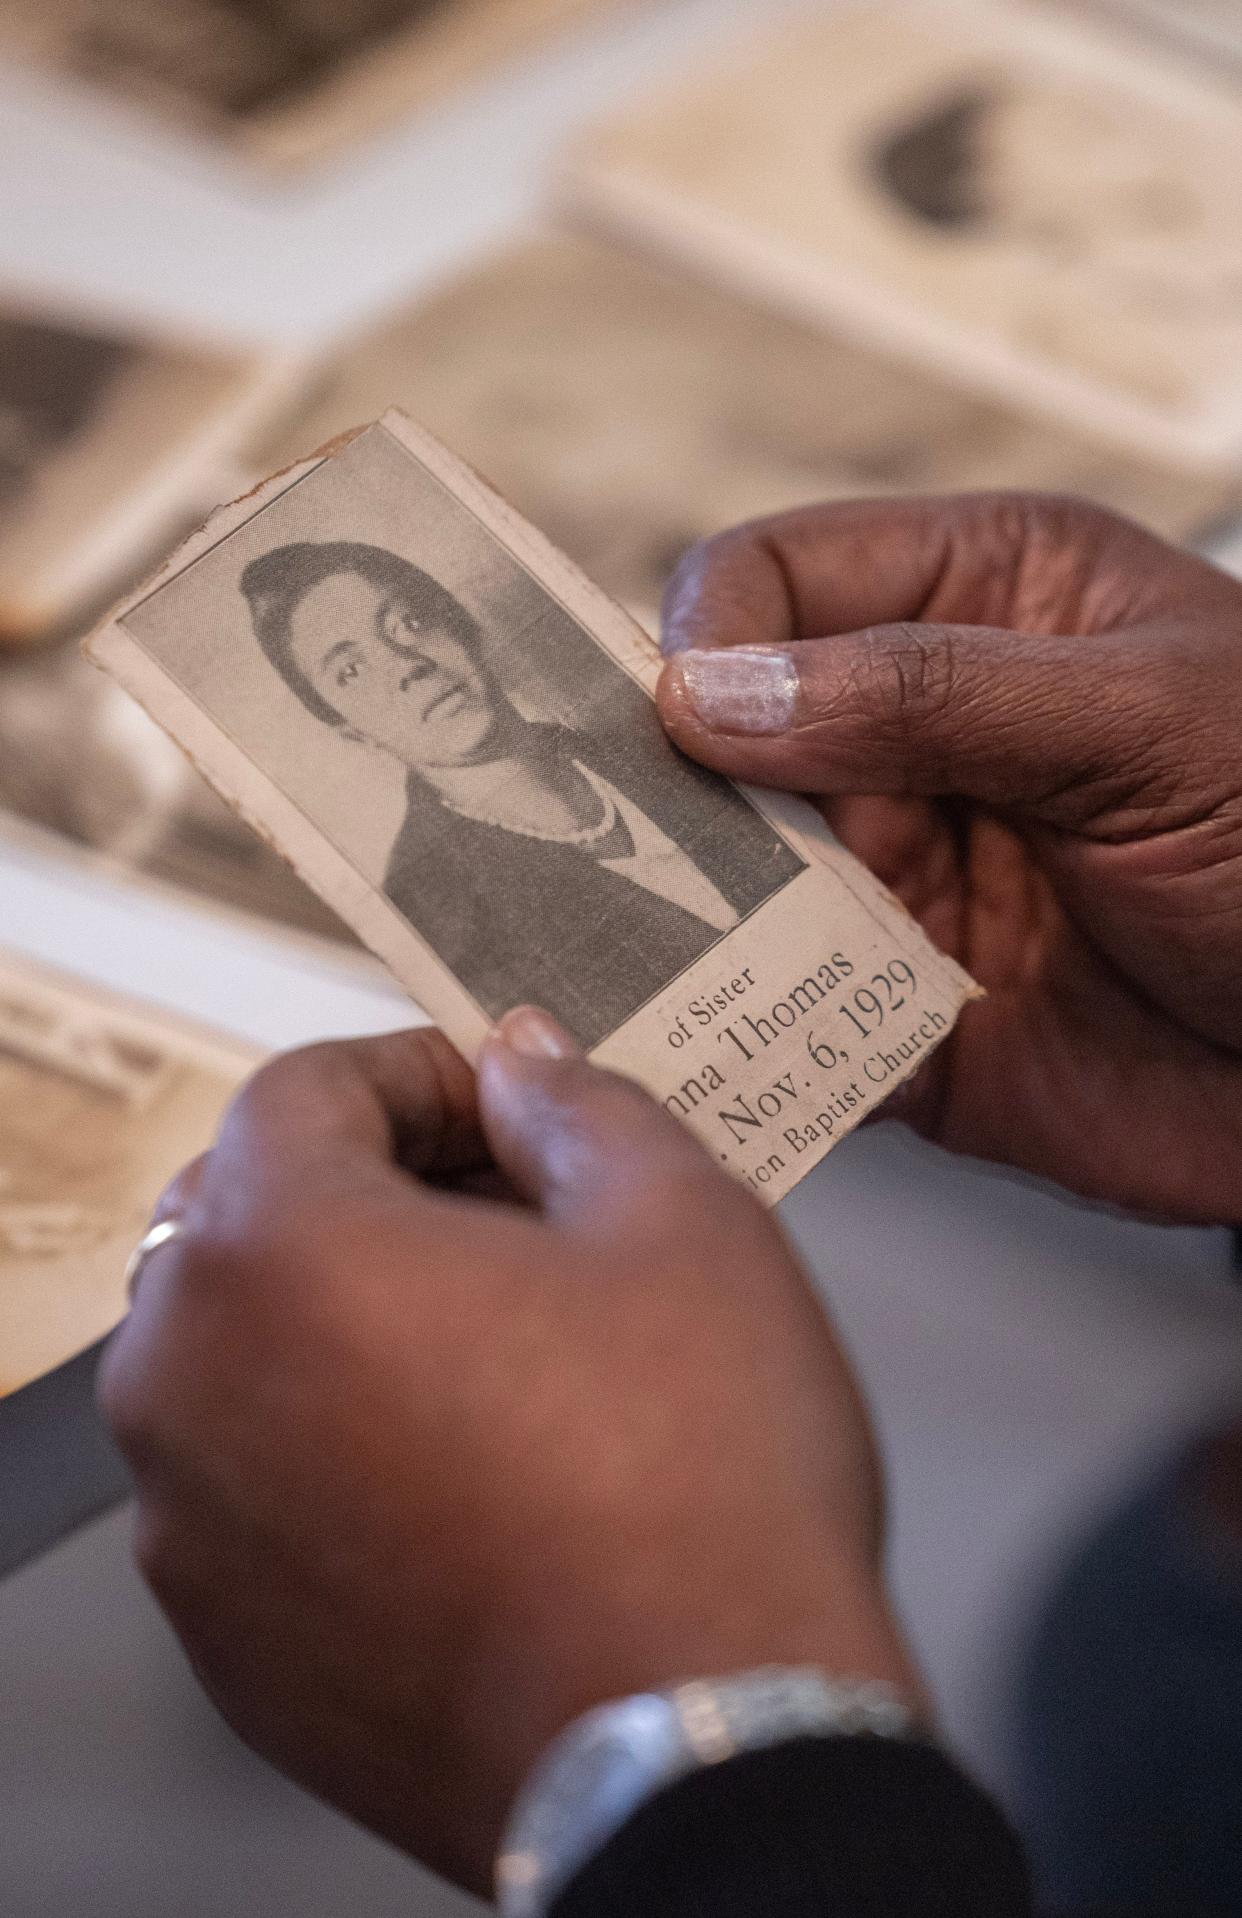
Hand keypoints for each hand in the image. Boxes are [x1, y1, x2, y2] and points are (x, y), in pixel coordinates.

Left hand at [100, 1013, 920, 1895]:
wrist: (707, 1748)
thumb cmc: (699, 1490)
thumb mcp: (683, 1221)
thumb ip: (578, 1107)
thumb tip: (526, 1068)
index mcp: (277, 1254)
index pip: (299, 1091)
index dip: (419, 1072)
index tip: (501, 1105)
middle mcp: (191, 1389)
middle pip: (255, 1219)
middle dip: (383, 1190)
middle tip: (517, 1213)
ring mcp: (197, 1531)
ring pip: (256, 1358)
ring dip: (362, 1320)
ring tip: (516, 1347)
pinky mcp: (234, 1643)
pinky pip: (266, 1488)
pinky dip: (346, 1446)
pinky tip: (481, 1469)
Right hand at [658, 494, 1241, 1224]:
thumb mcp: (1146, 722)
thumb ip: (929, 691)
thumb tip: (712, 691)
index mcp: (979, 604)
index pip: (775, 582)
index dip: (708, 638)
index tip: (675, 720)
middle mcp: (918, 740)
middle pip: (721, 739)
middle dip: (662, 791)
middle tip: (604, 846)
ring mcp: (904, 881)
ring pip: (724, 883)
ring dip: (676, 920)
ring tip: (628, 952)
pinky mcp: (899, 1018)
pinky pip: (776, 1016)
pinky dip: (728, 1032)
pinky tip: (699, 1040)